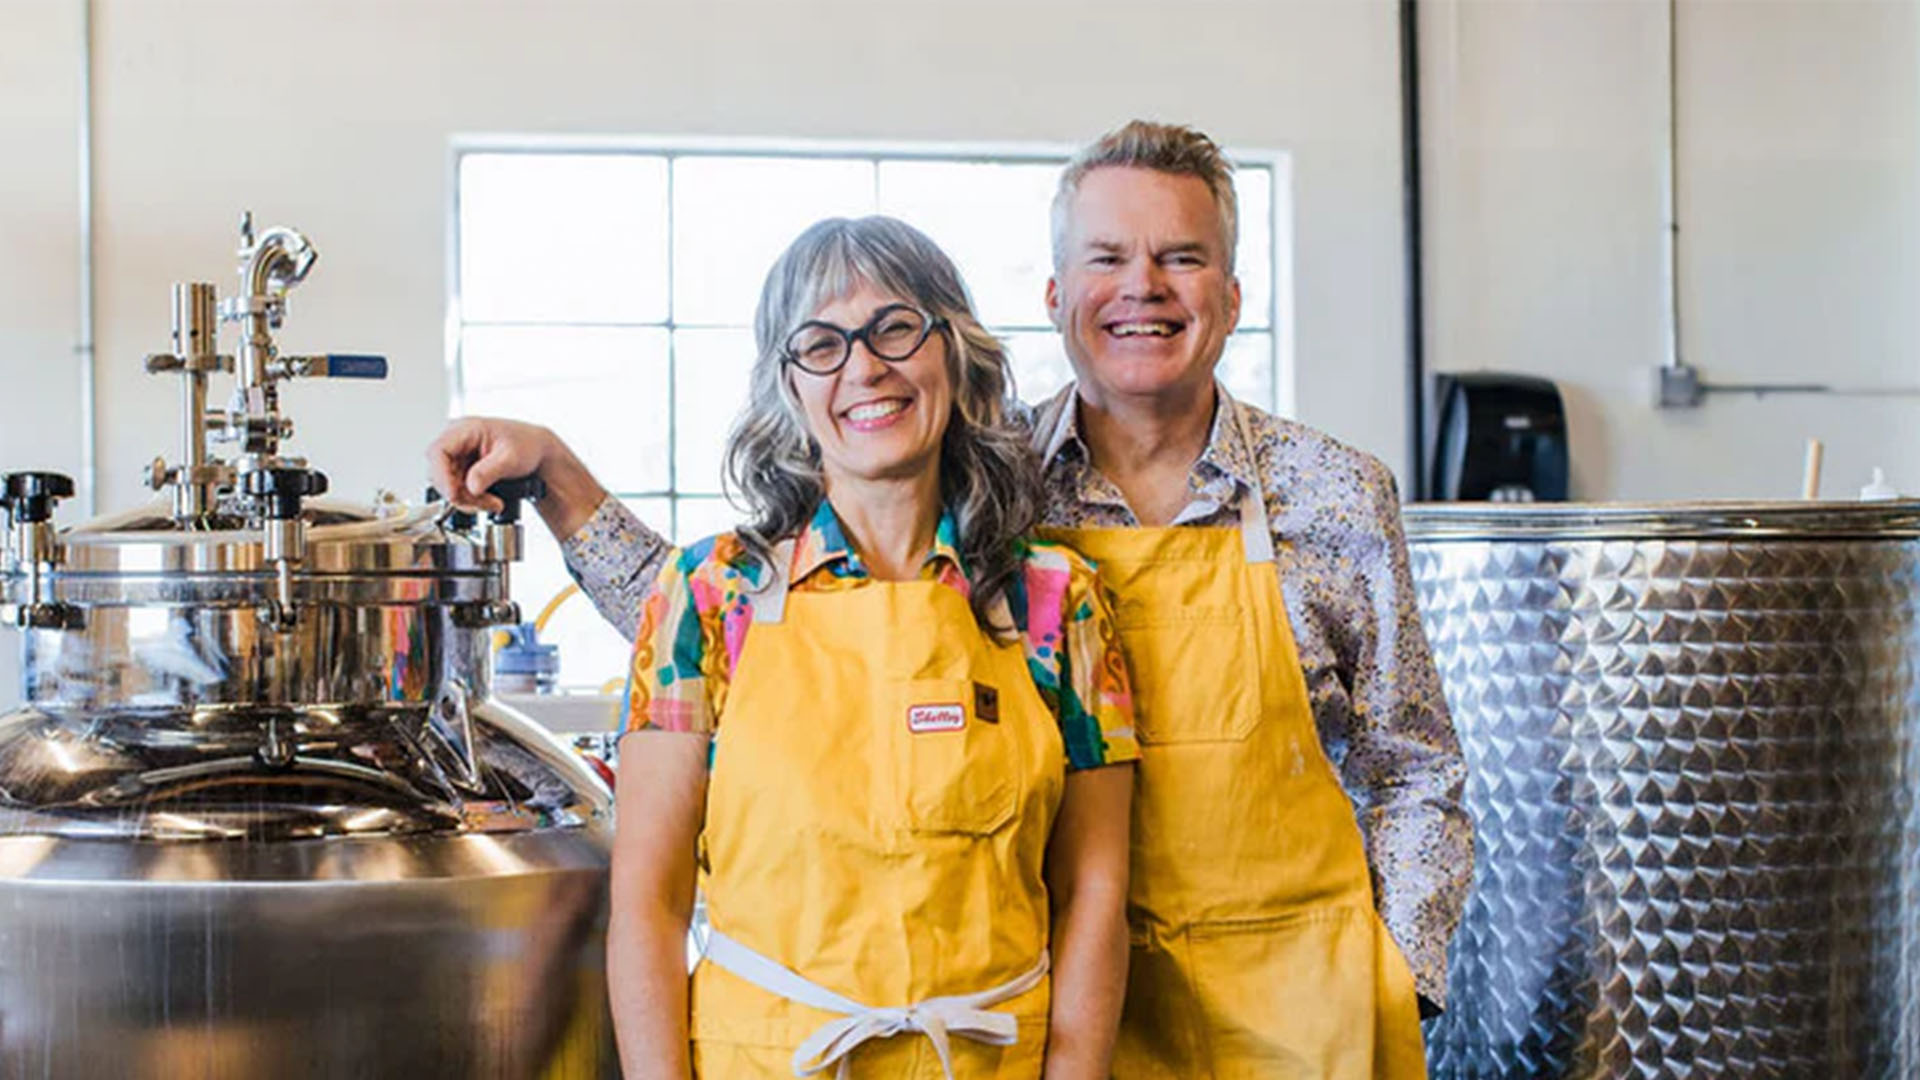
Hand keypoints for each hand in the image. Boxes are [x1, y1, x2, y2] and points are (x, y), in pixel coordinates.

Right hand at [426, 417, 555, 514]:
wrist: (537, 453)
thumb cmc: (526, 444)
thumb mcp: (511, 457)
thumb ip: (489, 471)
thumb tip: (471, 486)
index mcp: (464, 429)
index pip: (438, 451)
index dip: (442, 476)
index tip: (454, 494)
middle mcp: (456, 442)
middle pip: (440, 474)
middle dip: (461, 494)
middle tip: (487, 502)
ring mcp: (457, 458)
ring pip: (448, 487)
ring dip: (469, 501)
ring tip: (494, 502)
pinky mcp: (461, 471)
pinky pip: (457, 491)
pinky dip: (472, 501)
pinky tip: (488, 500)